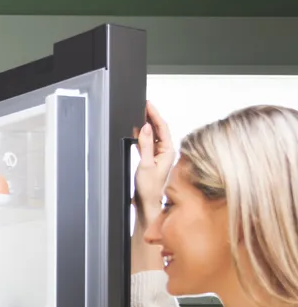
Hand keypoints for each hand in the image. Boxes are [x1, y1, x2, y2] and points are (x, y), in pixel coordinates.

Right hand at [134, 101, 173, 223]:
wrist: (147, 202)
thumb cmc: (149, 188)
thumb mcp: (146, 164)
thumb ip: (146, 144)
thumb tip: (146, 128)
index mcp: (168, 151)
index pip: (162, 127)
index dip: (155, 114)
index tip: (148, 104)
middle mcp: (166, 151)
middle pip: (159, 129)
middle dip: (151, 116)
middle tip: (143, 105)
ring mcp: (159, 155)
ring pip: (153, 135)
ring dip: (146, 126)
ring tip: (139, 115)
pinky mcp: (152, 159)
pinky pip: (148, 143)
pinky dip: (142, 137)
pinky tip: (137, 132)